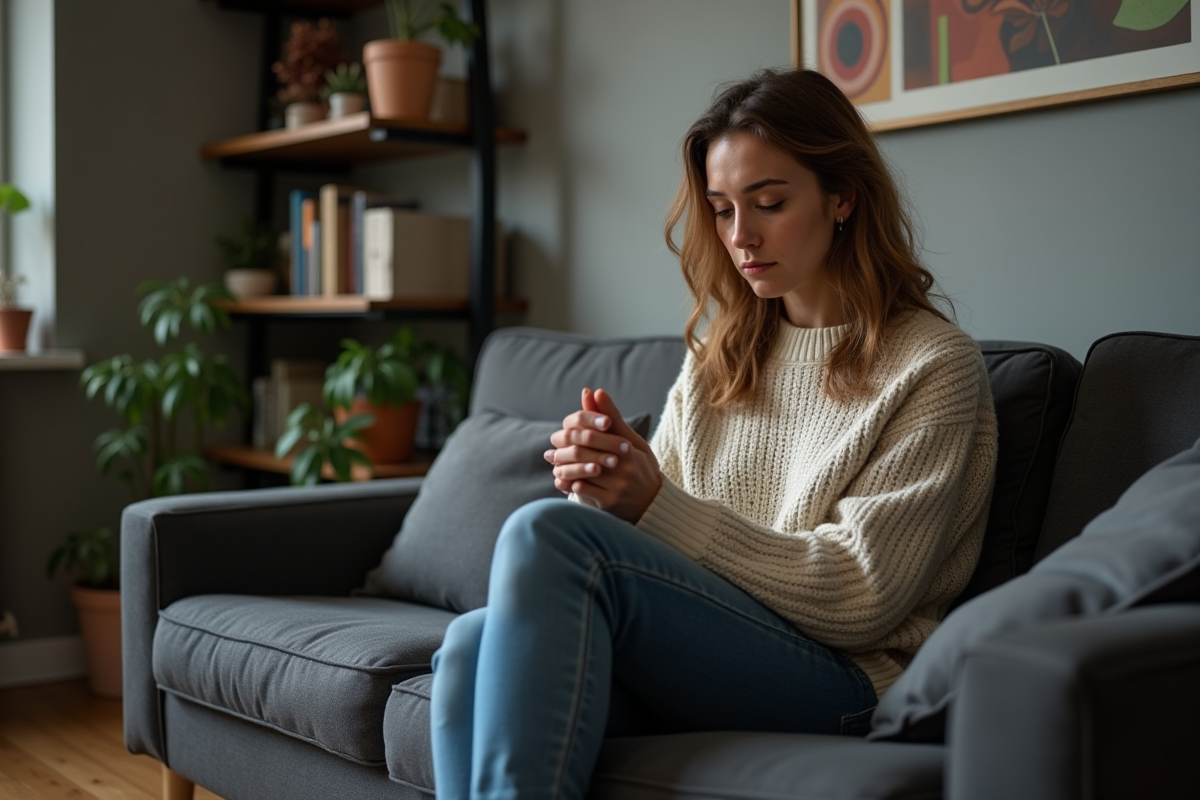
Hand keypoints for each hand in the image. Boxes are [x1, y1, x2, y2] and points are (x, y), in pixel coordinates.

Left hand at [544, 388, 661, 521]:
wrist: (652, 501)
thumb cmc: (639, 465)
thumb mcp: (631, 440)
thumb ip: (611, 418)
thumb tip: (595, 391)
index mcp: (627, 448)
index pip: (595, 434)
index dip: (577, 431)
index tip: (564, 431)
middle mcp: (623, 466)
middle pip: (585, 452)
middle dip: (566, 450)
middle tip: (552, 450)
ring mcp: (617, 485)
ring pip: (581, 471)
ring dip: (564, 467)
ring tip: (555, 464)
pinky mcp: (610, 501)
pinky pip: (583, 490)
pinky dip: (570, 484)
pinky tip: (563, 480)